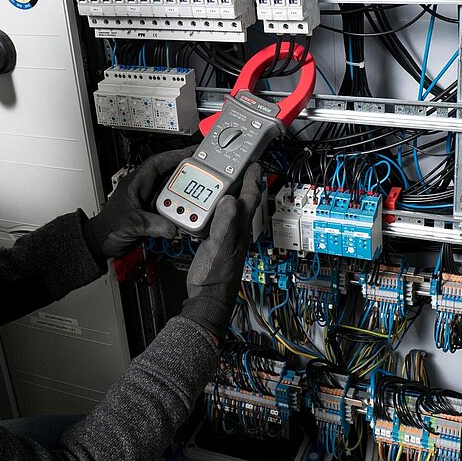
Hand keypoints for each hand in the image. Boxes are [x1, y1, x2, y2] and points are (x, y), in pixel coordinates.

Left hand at [84, 147, 193, 261]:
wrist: (102, 244)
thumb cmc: (107, 228)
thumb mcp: (131, 223)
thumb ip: (152, 224)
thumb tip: (172, 227)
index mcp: (136, 183)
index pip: (157, 163)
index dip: (174, 156)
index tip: (191, 153)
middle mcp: (145, 190)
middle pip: (169, 176)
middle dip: (185, 174)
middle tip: (202, 173)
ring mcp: (150, 202)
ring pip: (172, 193)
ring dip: (184, 196)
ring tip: (198, 196)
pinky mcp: (154, 215)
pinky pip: (172, 209)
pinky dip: (180, 212)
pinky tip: (188, 214)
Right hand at [179, 163, 263, 340]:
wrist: (207, 295)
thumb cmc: (217, 276)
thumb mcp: (221, 247)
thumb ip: (225, 224)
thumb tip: (230, 199)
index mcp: (240, 228)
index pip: (249, 199)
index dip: (252, 180)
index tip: (255, 165)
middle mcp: (235, 229)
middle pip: (240, 200)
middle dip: (242, 182)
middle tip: (240, 167)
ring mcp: (225, 235)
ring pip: (228, 208)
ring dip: (228, 192)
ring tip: (225, 180)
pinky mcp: (214, 240)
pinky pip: (215, 218)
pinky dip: (212, 207)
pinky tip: (206, 205)